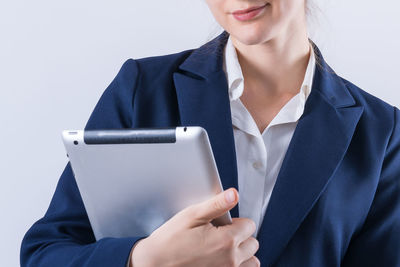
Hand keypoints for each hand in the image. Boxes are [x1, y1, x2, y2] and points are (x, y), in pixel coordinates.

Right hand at [129, 188, 259, 266]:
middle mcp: (231, 260)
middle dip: (241, 236)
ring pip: (252, 262)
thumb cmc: (170, 240)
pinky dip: (236, 266)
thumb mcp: (192, 216)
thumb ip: (217, 205)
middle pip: (253, 244)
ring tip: (224, 249)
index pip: (250, 225)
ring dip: (243, 255)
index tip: (223, 224)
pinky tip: (221, 260)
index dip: (237, 221)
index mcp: (226, 240)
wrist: (154, 264)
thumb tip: (234, 194)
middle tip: (222, 235)